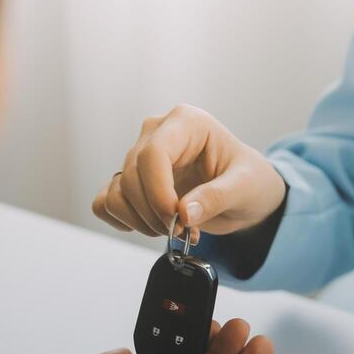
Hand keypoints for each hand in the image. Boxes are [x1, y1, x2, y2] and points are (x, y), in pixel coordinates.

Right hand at [92, 104, 285, 239]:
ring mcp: (138, 157)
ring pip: (116, 194)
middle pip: (132, 177)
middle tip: (184, 231)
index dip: (159, 193)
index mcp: (186, 122)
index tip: (176, 219)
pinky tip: (151, 226)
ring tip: (173, 229)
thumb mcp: (245, 187)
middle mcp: (156, 134)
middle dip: (155, 214)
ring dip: (141, 222)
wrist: (243, 193)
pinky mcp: (129, 181)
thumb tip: (183, 213)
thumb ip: (216, 197)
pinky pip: (105, 203)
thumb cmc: (248, 180)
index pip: (152, 154)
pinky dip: (125, 222)